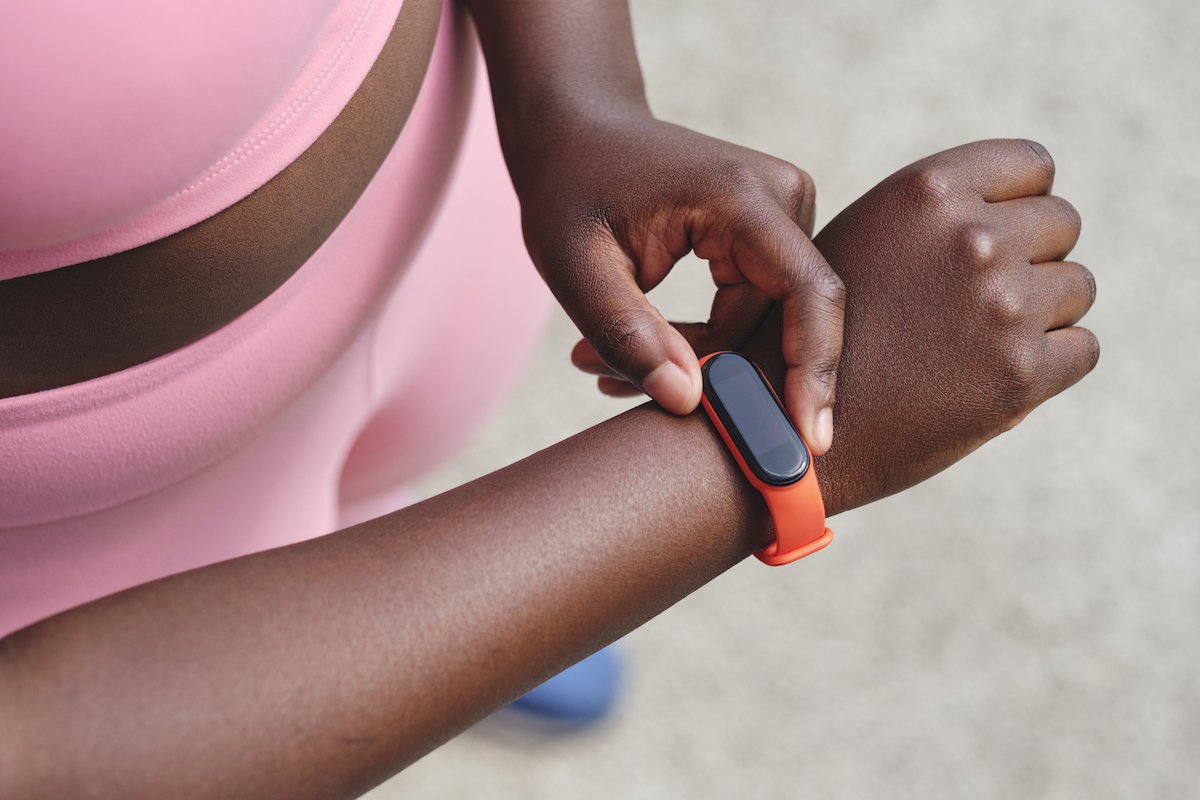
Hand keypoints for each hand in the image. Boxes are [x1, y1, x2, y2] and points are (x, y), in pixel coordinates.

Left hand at [512, 111, 844, 454]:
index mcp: (741, 196)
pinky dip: (707, 340)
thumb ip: (628, 334)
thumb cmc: (569, 188)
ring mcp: (783, 211)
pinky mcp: (772, 232)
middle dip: (720, 374)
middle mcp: (781, 196)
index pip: (806, 293)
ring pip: (767, 321)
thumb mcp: (575, 266)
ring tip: (605, 367)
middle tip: (614, 390)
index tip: (808, 442)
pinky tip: (647, 348)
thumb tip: (688, 402)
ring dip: (702, 358)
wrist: (577, 129)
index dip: (812, 370)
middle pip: (782, 319)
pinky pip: (757, 308)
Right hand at [742, 139, 1098, 513]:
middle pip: (1063, 222)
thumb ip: (931, 223)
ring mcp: (999, 305)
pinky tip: (990, 380)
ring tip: (977, 344)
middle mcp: (970, 237)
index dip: (1018, 203)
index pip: (1033, 164)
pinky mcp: (1019, 373)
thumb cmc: (810, 339)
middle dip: (1032, 257)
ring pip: (1076, 287)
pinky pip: (1080, 350)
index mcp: (926, 191)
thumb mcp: (860, 243)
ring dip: (1041, 314)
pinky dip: (1048, 367)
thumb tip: (1010, 215)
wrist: (779, 431)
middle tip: (981, 302)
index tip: (996, 238)